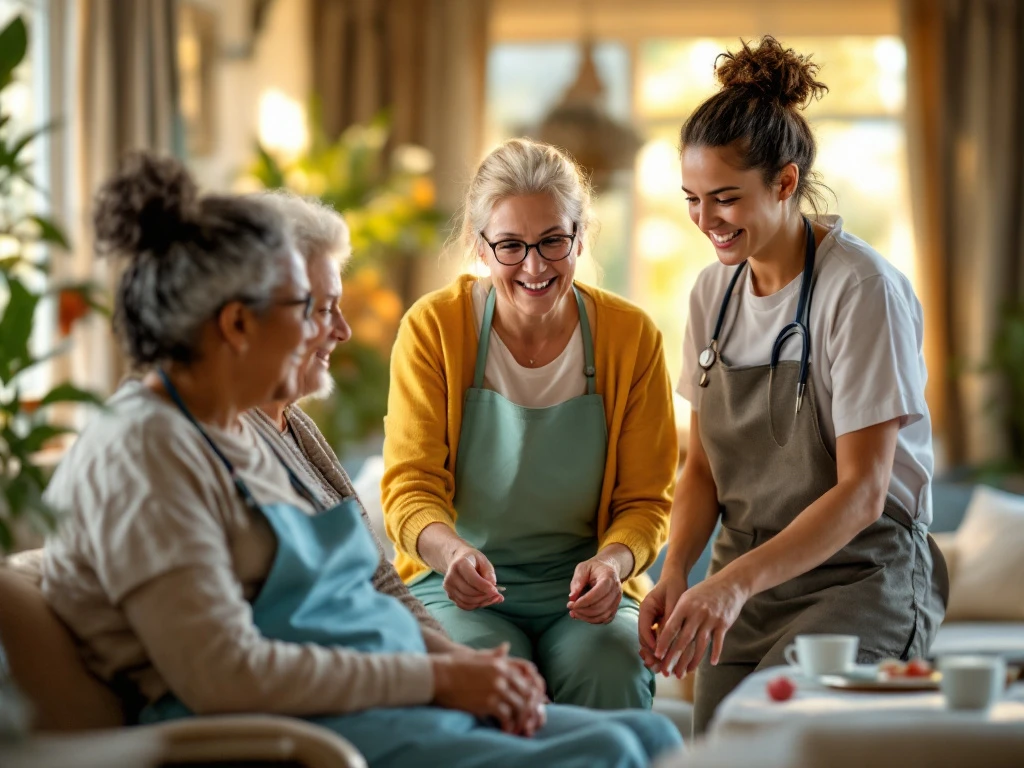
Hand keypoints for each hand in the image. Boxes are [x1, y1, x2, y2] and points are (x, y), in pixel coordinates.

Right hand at [431, 644, 546, 735]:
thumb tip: (506, 646)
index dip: (531, 696)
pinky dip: (508, 726)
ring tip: (517, 729)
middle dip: (529, 709)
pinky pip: (507, 717)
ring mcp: (497, 689)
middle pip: (527, 694)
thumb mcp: (478, 655)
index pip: (526, 681)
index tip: (529, 706)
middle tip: (527, 721)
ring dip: (520, 720)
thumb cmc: (454, 665)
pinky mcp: (488, 703)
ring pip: (520, 707)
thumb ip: (495, 654)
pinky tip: (505, 731)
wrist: (438, 675)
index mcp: (501, 664)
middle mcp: (503, 675)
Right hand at [443, 544, 502, 610]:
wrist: (457, 560)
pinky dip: (476, 605)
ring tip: (493, 598)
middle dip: (485, 596)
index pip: (472, 579)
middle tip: (498, 595)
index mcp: (460, 564)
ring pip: (467, 601)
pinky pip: (464, 605)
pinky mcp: (450, 595)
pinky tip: (485, 601)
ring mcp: (449, 587)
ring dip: (482, 602)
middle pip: (469, 592)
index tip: (496, 591)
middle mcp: (451, 576)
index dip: (484, 587)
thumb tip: (493, 585)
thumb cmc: (473, 560)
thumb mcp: (483, 560)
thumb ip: (489, 572)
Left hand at [567, 551, 625, 623]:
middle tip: (570, 608)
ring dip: (587, 617)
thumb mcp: (583, 568)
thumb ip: (577, 581)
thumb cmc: (594, 568)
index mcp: (608, 577)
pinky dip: (594, 620)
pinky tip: (583, 616)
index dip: (583, 602)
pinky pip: (606, 619)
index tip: (571, 604)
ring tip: (575, 613)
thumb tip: (572, 597)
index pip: (598, 593)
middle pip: (601, 606)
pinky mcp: (615, 606)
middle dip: (583, 611)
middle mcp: (616, 589)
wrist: (608, 568)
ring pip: (604, 615)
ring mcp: (617, 599)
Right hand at [638, 572, 687, 674]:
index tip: (659, 656)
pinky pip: (658, 641)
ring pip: (651, 642)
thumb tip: (672, 638)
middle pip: (645, 639)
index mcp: (646, 608)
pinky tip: (669, 663)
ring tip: (662, 670)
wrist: (676, 578)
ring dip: (656, 657)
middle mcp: (646, 617)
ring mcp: (651, 622)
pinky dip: (663, 651)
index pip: (644, 629)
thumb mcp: (674, 601)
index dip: (651, 644)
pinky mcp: (658, 626)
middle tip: (657, 669)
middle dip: (651, 655)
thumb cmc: (675, 586)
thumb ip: (671, 619)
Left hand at [653, 573, 748, 677]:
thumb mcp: (688, 597)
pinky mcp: (724, 624)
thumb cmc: (704, 592)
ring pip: (700, 645)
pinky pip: (718, 642)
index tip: (657, 656)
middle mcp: (697, 613)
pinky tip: (711, 663)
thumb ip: (678, 615)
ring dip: (692, 661)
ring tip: (685, 672)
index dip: (663, 642)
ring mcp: (711, 619)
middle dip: (674, 658)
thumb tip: (664, 634)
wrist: (731, 584)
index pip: (671, 627)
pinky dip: (715, 653)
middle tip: (667, 672)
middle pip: (683, 640)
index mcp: (684, 605)